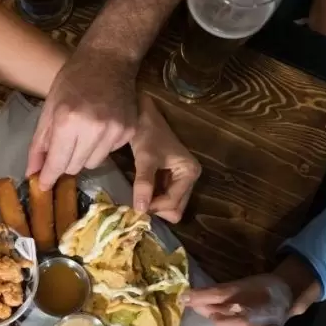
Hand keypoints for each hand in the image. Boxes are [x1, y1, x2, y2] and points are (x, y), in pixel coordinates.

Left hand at [27, 51, 137, 190]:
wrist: (108, 60)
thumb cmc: (74, 80)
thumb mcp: (50, 107)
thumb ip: (40, 143)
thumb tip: (32, 172)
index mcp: (68, 121)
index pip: (57, 162)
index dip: (48, 176)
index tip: (43, 185)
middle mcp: (93, 129)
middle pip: (75, 167)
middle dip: (65, 162)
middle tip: (64, 147)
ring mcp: (115, 131)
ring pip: (93, 163)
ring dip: (84, 155)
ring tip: (83, 133)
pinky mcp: (129, 131)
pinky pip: (109, 152)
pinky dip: (101, 146)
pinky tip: (100, 127)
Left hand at [130, 94, 200, 221]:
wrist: (144, 116)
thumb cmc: (147, 133)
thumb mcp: (145, 158)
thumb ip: (144, 183)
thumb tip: (140, 209)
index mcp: (189, 173)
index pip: (173, 204)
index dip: (154, 207)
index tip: (135, 204)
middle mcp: (190, 178)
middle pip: (175, 209)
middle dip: (156, 208)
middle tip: (137, 201)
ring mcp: (182, 180)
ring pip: (169, 206)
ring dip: (153, 205)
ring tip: (138, 195)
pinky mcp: (173, 179)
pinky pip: (164, 198)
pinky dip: (152, 198)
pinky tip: (141, 191)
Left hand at [185, 275, 292, 325]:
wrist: (285, 292)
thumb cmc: (255, 291)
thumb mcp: (235, 287)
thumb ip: (211, 295)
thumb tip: (185, 299)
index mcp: (255, 300)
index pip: (235, 303)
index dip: (218, 310)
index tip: (211, 312)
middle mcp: (267, 318)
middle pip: (248, 324)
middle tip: (217, 323)